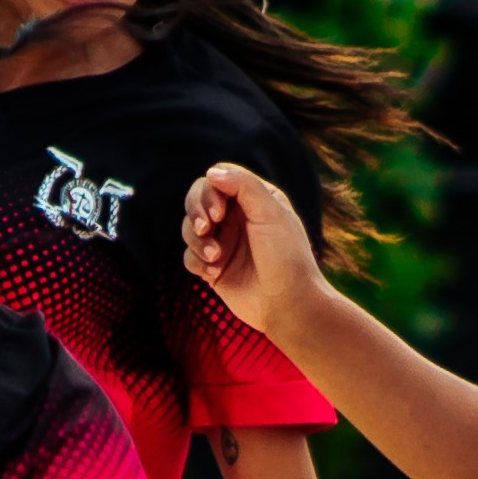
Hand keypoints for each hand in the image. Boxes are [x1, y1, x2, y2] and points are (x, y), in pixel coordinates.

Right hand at [183, 164, 333, 341]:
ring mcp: (223, 243)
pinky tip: (215, 273)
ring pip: (189, 228)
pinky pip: (189, 256)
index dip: (210, 192)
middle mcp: (236, 218)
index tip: (220, 213)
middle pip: (197, 199)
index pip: (218, 179)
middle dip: (196, 212)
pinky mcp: (212, 268)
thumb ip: (244, 186)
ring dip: (198, 242)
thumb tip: (211, 173)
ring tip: (217, 258)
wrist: (288, 306)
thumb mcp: (271, 213)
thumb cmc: (286, 258)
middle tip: (206, 229)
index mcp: (253, 200)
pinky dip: (197, 262)